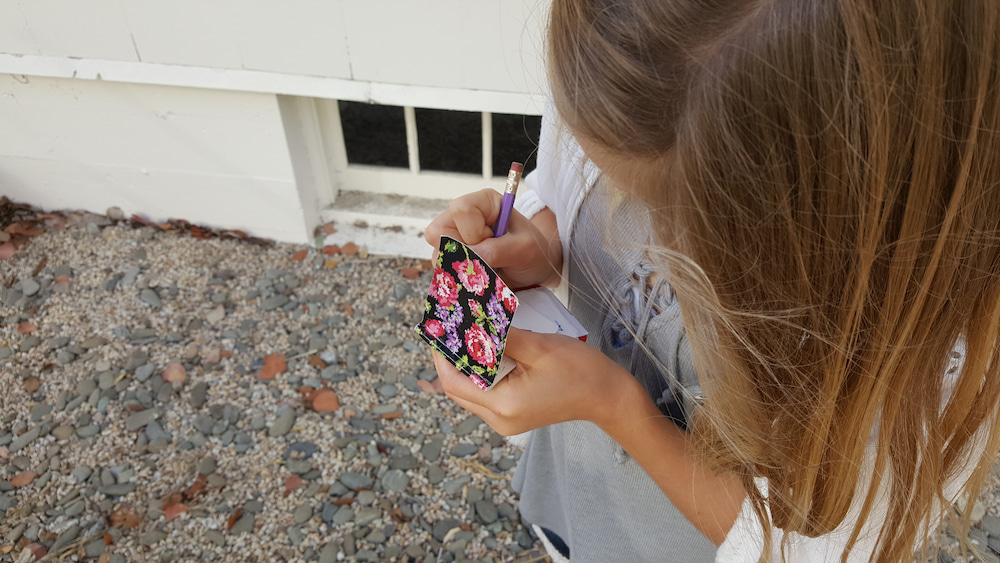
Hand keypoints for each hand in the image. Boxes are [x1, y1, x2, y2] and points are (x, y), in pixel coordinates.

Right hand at [424, 189, 561, 288]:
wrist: (535, 270)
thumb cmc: (533, 251)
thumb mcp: (523, 249)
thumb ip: (495, 251)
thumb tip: (465, 258)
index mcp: (483, 202)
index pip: (461, 210)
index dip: (474, 232)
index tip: (493, 240)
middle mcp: (463, 217)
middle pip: (438, 232)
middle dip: (464, 252)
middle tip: (490, 257)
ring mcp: (454, 237)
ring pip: (437, 254)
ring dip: (462, 268)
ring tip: (488, 267)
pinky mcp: (451, 257)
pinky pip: (442, 270)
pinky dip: (460, 278)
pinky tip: (480, 275)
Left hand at [433, 327, 642, 435]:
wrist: (607, 396)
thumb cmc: (579, 370)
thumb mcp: (538, 346)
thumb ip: (500, 336)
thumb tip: (469, 322)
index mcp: (502, 405)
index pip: (453, 381)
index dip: (440, 353)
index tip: (437, 326)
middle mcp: (498, 419)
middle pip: (457, 387)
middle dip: (450, 356)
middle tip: (448, 325)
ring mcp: (505, 420)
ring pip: (469, 390)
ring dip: (465, 362)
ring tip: (464, 332)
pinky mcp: (512, 415)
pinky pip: (484, 392)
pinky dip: (480, 371)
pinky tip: (484, 348)